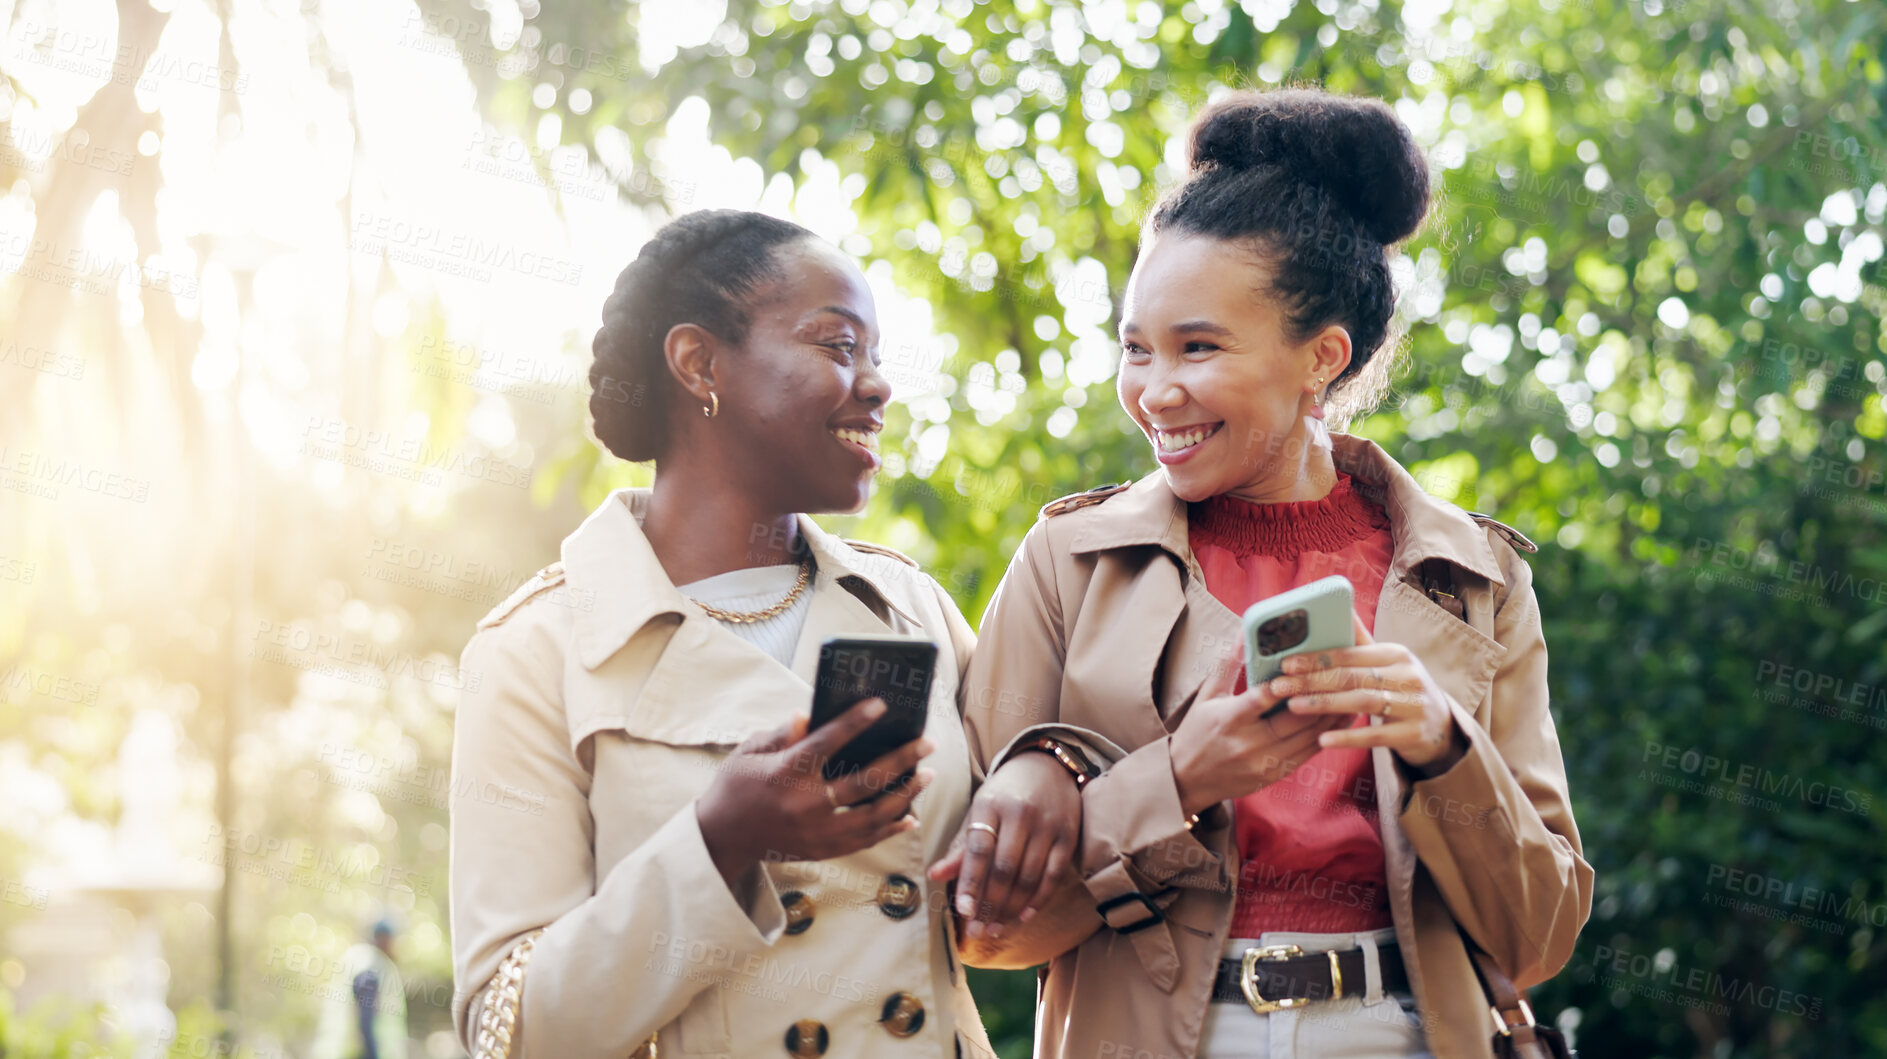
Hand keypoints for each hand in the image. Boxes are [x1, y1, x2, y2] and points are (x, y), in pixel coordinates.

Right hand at [696, 698, 934, 886]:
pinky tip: (909, 815)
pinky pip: (865, 841)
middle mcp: (805, 804)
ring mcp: (816, 831)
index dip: (854, 722)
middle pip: (863, 782)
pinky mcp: (821, 850)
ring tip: (926, 776)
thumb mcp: (749, 752)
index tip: (881, 705)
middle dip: (901, 761)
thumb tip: (808, 714)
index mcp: (785, 773)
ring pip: (873, 816)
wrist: (721, 839)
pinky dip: (890, 828)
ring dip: (905, 795)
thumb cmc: (736, 787)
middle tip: (927, 744)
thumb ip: (781, 734)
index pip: (826, 742)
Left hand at [927, 751, 1080, 939]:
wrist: (1048, 766)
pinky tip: (1024, 916)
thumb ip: (961, 846)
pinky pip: (1052, 876)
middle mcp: (1020, 814)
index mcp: (990, 805)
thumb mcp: (980, 811)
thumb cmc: (1006, 794)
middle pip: (1004, 868)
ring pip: (1028, 877)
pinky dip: (1038, 900)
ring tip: (996, 929)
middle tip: (977, 931)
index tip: (963, 912)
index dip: (970, 883)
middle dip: (990, 905)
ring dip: (1011, 908)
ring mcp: (1047, 825)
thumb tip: (934, 875)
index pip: (978, 850)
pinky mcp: (1068, 836)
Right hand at [1169, 651, 1350, 816]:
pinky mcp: (1273, 776)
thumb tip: (1243, 633)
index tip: (1309, 664)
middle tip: (1343, 678)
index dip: (1288, 682)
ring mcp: (1263, 763)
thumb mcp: (1206, 696)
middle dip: (1321, 698)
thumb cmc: (1195, 733)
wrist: (1185, 780)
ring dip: (1331, 719)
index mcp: (1229, 719)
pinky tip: (1337, 723)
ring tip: (1351, 698)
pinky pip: (1305, 755)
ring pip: (1306, 738)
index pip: (1264, 698)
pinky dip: (1323, 738)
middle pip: (1294, 719)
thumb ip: (1228, 665)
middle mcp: (1248, 743)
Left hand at [1273, 613, 1466, 773]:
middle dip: (1312, 681)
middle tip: (1279, 687)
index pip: (1350, 653)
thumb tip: (1339, 606)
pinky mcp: (1412, 734)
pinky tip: (1322, 739)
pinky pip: (1375, 735)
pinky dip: (1348, 737)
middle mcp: (1407, 676)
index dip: (1316, 658)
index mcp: (1396, 654)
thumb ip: (1360, 643)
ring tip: (1293, 706)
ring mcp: (1413, 705)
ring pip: (1362, 702)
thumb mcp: (1387, 663)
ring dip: (1325, 704)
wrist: (1441, 727)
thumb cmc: (1402, 689)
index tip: (1285, 662)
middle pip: (1352, 677)